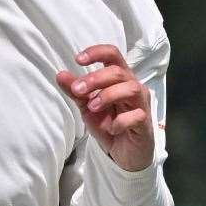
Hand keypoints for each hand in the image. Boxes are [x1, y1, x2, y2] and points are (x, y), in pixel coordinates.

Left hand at [56, 45, 154, 171]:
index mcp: (120, 78)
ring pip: (131, 88)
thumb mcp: (87, 107)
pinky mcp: (145, 122)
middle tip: (78, 90)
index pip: (113, 54)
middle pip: (118, 71)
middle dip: (95, 78)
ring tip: (92, 107)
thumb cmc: (109, 124)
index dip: (97, 52)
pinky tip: (112, 129)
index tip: (78, 60)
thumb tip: (60, 74)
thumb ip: (76, 91)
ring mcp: (141, 103)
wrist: (124, 153)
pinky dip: (121, 121)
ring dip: (108, 95)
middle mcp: (133, 86)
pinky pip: (136, 115)